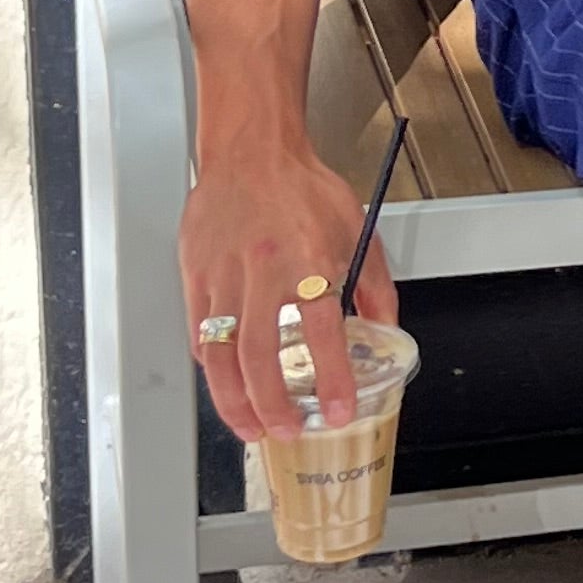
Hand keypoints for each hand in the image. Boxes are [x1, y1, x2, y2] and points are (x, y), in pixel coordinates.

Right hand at [179, 143, 399, 438]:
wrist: (253, 151)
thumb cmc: (303, 187)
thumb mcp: (358, 232)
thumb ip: (374, 287)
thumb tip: (387, 330)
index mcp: (310, 261)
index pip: (323, 335)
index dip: (333, 380)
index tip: (337, 411)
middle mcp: (264, 272)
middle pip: (259, 356)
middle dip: (271, 405)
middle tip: (285, 431)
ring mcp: (223, 274)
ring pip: (221, 353)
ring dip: (233, 400)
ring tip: (249, 427)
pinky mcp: (195, 273)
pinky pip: (200, 331)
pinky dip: (212, 365)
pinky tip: (226, 383)